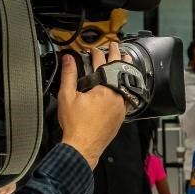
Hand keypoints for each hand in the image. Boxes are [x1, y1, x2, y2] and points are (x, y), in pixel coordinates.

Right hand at [58, 47, 127, 167]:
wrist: (83, 147)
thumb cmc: (75, 125)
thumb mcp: (67, 96)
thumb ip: (69, 75)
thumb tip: (69, 59)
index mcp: (104, 89)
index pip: (101, 64)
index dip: (96, 53)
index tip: (93, 49)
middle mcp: (116, 96)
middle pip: (118, 70)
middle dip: (116, 55)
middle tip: (114, 47)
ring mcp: (121, 106)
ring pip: (125, 83)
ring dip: (124, 70)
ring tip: (125, 61)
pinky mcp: (122, 115)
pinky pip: (127, 96)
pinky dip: (125, 86)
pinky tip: (124, 85)